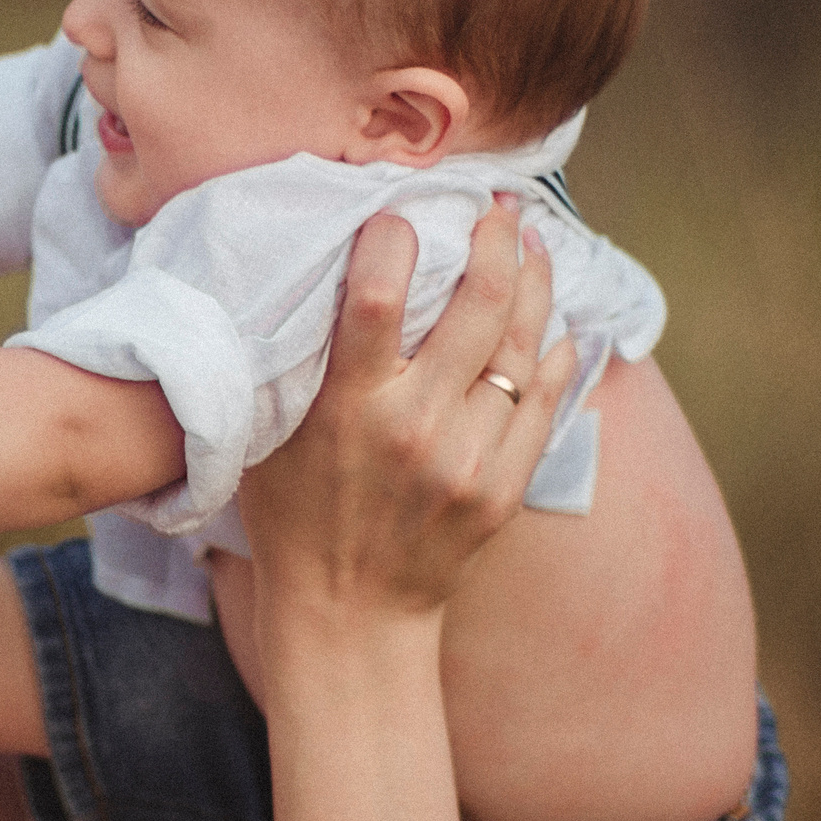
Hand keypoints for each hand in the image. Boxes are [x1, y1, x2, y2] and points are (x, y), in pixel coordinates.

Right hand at [240, 198, 575, 620]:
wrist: (347, 614)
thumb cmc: (293, 516)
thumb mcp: (266, 438)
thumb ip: (290, 364)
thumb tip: (309, 276)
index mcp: (346, 411)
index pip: (376, 301)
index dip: (394, 240)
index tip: (403, 210)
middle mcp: (414, 429)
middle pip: (477, 307)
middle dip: (495, 241)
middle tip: (498, 207)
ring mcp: (468, 459)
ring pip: (522, 347)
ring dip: (533, 283)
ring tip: (533, 245)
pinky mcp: (502, 486)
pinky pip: (546, 400)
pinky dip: (555, 352)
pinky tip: (554, 320)